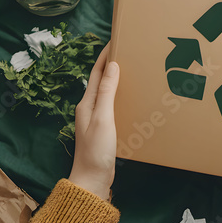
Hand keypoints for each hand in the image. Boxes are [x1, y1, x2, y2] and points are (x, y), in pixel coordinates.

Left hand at [69, 46, 119, 199]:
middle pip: (102, 81)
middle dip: (114, 65)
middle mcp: (89, 109)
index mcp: (86, 103)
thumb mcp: (103, 118)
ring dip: (119, 81)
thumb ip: (106, 93)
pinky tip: (133, 99)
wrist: (92, 181)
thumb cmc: (96, 151)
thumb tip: (112, 66)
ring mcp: (97, 120)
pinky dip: (122, 97)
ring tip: (135, 71)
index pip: (97, 73)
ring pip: (108, 94)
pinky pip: (114, 106)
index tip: (116, 41)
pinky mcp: (105, 130)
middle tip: (130, 53)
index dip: (105, 56)